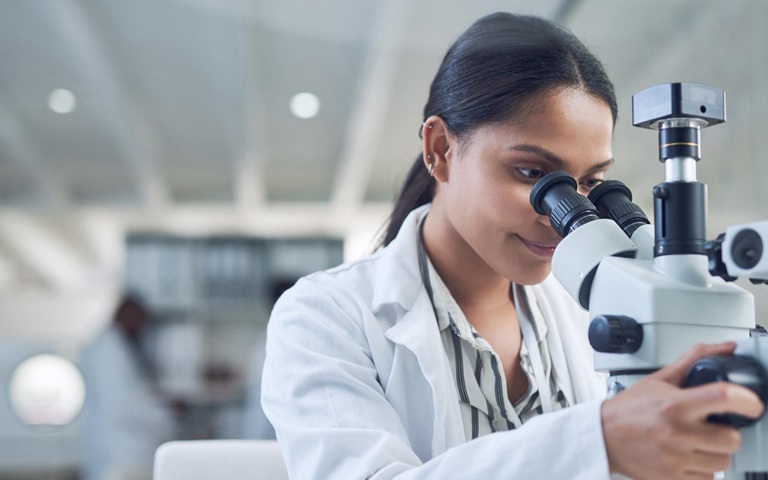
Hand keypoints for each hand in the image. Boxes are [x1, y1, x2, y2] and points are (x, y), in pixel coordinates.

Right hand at [601, 342, 764, 479]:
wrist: (602, 437)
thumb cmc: (629, 409)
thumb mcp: (659, 379)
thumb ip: (694, 360)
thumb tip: (726, 348)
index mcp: (674, 405)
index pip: (722, 397)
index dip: (746, 400)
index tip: (753, 404)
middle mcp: (676, 433)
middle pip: (732, 439)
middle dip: (727, 433)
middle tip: (712, 427)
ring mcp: (675, 459)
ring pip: (723, 462)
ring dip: (715, 452)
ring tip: (697, 442)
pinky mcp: (672, 479)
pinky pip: (707, 479)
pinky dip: (702, 469)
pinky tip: (688, 456)